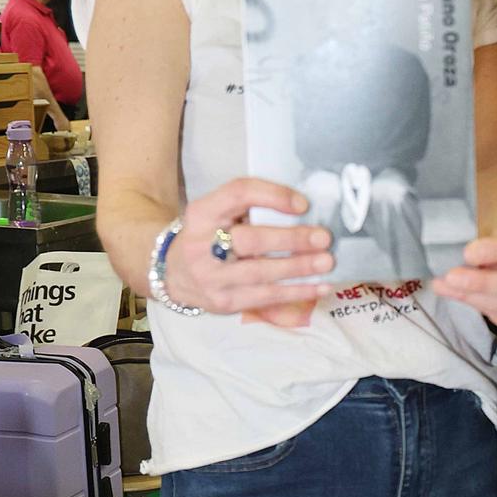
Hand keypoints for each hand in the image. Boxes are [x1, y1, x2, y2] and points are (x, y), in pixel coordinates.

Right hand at [164, 177, 335, 329]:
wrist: (169, 272)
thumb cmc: (207, 236)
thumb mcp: (216, 212)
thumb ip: (248, 208)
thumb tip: (304, 210)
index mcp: (202, 213)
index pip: (238, 195)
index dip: (272, 196)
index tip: (303, 203)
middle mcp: (201, 244)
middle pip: (250, 240)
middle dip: (290, 239)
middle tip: (323, 237)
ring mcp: (211, 277)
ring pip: (260, 273)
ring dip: (298, 268)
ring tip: (327, 262)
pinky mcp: (223, 302)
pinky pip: (265, 298)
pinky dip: (296, 292)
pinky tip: (320, 287)